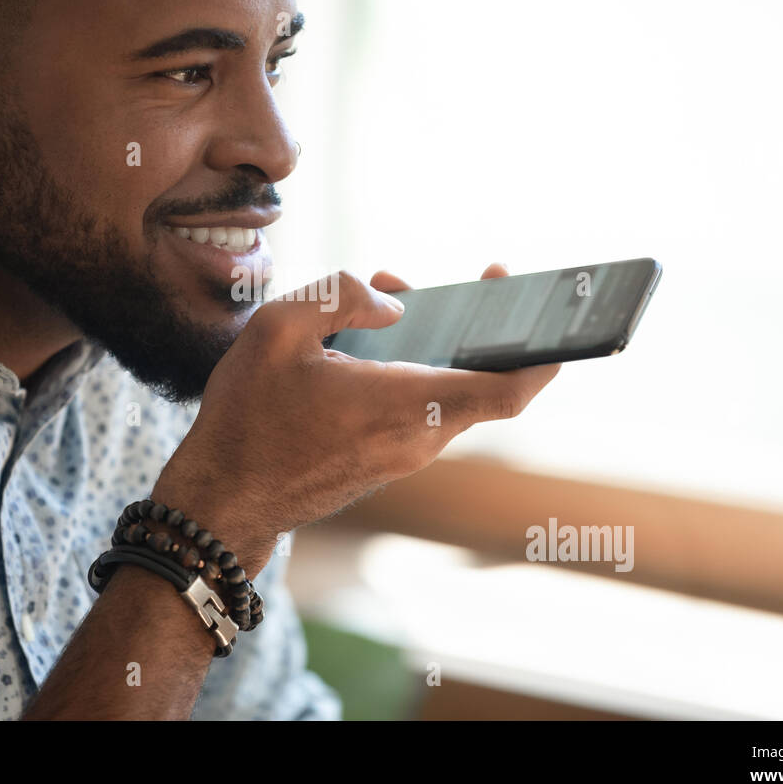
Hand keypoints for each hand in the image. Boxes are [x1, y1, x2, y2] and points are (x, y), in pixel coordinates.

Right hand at [156, 263, 560, 576]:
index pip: (508, 390)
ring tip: (390, 301)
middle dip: (478, 325)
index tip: (560, 317)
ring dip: (436, 346)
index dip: (546, 354)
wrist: (222, 501)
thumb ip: (341, 298)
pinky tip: (367, 344)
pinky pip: (418, 411)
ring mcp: (401, 457)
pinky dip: (412, 372)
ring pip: (446, 394)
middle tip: (473, 283)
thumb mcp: (278, 329)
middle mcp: (417, 438)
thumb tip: (391, 308)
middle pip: (480, 381)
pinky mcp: (382, 463)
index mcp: (405, 405)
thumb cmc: (247, 417)